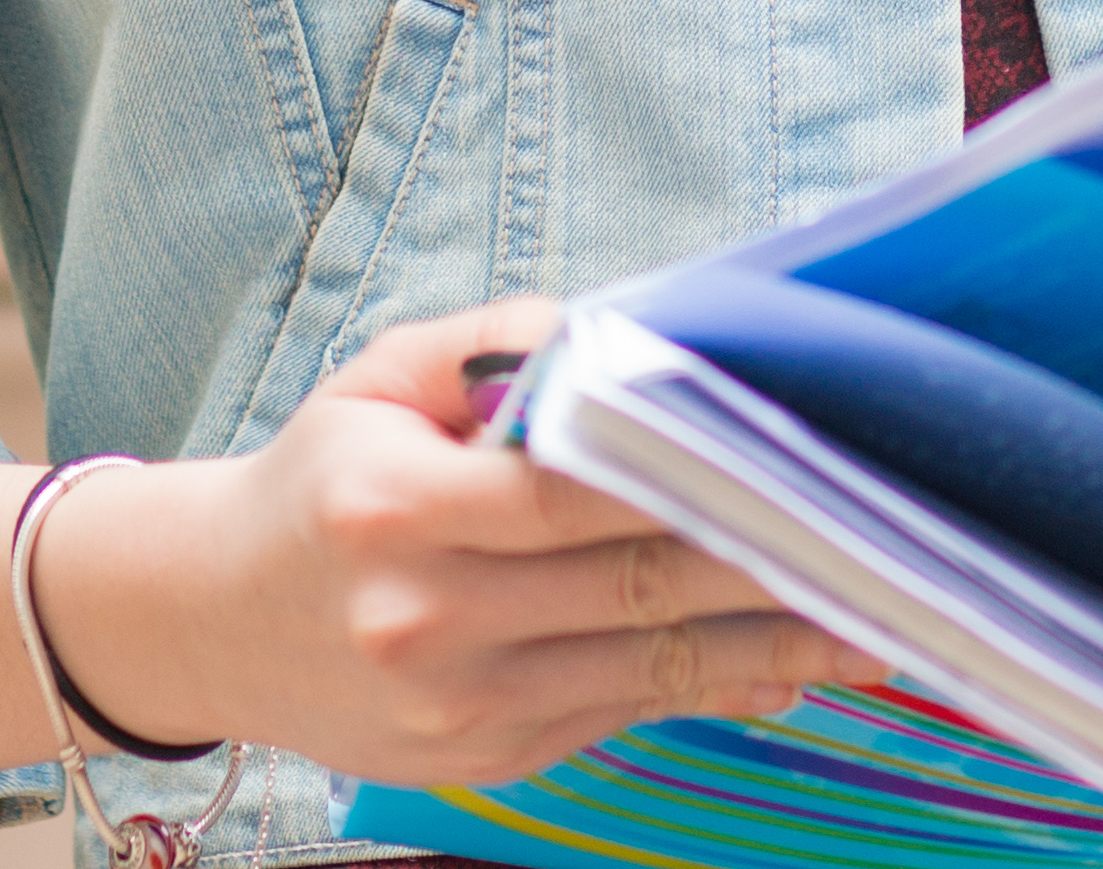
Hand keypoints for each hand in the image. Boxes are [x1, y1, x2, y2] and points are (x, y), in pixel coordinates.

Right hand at [56, 298, 881, 788]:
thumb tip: (632, 339)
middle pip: (638, 580)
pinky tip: (797, 657)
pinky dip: (718, 682)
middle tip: (889, 529)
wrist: (212, 621)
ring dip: (779, 637)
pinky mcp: (487, 763)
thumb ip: (502, 346)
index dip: (695, 469)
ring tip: (885, 606)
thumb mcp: (383, 381)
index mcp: (396, 507)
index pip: (578, 486)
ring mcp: (459, 706)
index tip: (799, 450)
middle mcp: (427, 617)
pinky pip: (627, 710)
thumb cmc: (321, 478)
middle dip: (772, 556)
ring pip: (654, 664)